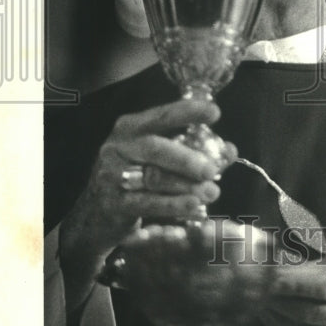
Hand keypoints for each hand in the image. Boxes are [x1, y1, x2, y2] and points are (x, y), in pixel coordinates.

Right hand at [58, 97, 235, 313]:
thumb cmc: (136, 176)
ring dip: (186, 186)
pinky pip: (147, 203)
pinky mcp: (114, 203)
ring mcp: (112, 175)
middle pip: (155, 148)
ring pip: (153, 178)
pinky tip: (193, 206)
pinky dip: (173, 205)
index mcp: (130, 128)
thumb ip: (193, 150)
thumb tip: (229, 151)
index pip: (161, 116)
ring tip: (212, 191)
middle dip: (186, 158)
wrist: (95, 213)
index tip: (214, 112)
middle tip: (212, 168)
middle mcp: (118, 147)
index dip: (187, 112)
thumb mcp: (158, 158)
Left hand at [261, 258, 325, 325]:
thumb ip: (306, 266)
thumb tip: (272, 263)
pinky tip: (273, 320)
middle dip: (282, 302)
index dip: (296, 284)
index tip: (272, 277)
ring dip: (278, 319)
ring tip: (262, 304)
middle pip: (313, 313)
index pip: (325, 288)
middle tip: (261, 292)